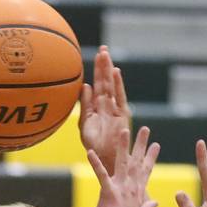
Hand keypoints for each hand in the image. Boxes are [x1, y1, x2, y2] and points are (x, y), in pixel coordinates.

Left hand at [79, 45, 131, 174]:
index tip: (94, 55)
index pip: (97, 85)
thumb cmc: (94, 146)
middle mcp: (107, 105)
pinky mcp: (122, 115)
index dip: (96, 71)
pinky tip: (115, 72)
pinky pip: (119, 96)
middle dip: (104, 65)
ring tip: (106, 54)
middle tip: (103, 48)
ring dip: (109, 70)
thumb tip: (85, 85)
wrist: (105, 158)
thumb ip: (84, 105)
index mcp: (97, 107)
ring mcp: (115, 109)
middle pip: (105, 81)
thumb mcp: (84, 124)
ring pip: (111, 86)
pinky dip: (118, 84)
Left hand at [87, 126, 159, 206]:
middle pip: (137, 162)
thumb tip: (156, 203)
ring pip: (122, 163)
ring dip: (123, 146)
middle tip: (146, 129)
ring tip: (124, 131)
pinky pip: (101, 175)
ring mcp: (121, 188)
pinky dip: (95, 163)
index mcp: (138, 192)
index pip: (146, 170)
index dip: (151, 156)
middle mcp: (131, 187)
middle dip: (141, 145)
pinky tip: (89, 152)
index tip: (156, 144)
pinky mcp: (109, 192)